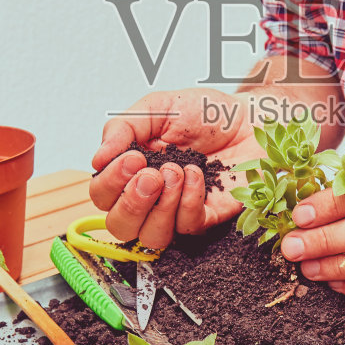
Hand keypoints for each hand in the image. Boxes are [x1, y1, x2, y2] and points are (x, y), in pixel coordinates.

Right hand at [89, 87, 264, 249]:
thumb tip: (96, 160)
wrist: (249, 116)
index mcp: (131, 171)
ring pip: (151, 238)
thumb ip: (123, 127)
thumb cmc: (203, 112)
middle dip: (132, 203)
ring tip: (176, 173)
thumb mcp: (157, 107)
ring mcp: (177, 210)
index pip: (101, 196)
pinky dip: (189, 201)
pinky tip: (197, 174)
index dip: (110, 183)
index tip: (133, 159)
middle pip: (119, 227)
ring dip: (160, 207)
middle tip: (152, 174)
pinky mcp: (206, 216)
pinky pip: (187, 227)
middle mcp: (150, 197)